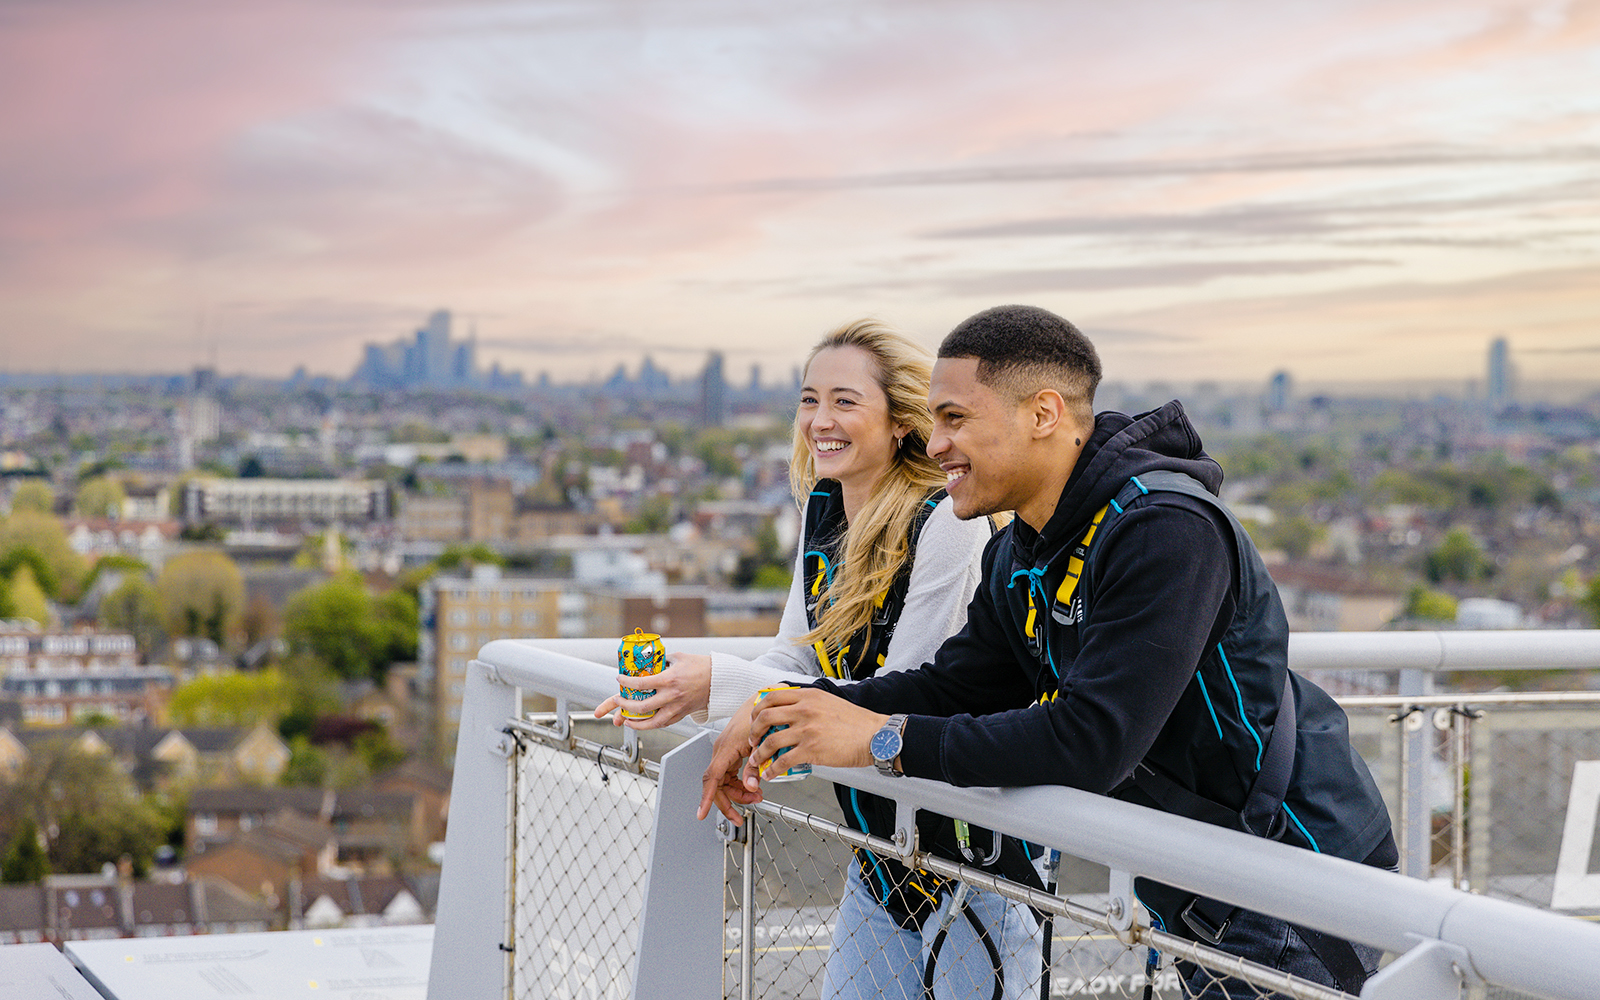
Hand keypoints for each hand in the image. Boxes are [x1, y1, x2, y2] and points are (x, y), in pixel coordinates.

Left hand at [593, 652, 712, 728]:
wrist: (718, 679)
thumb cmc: (700, 666)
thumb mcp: (677, 657)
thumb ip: (660, 661)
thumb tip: (646, 662)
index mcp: (669, 680)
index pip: (640, 684)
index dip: (626, 683)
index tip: (620, 679)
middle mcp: (672, 696)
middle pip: (642, 707)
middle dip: (625, 706)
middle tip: (618, 701)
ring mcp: (677, 707)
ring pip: (652, 722)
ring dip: (636, 723)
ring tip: (627, 721)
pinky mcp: (682, 714)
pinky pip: (664, 723)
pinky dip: (652, 725)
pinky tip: (643, 723)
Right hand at [697, 695, 765, 823]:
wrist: (760, 701)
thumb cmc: (757, 718)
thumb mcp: (759, 746)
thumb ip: (754, 769)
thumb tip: (752, 787)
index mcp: (724, 749)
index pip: (712, 778)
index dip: (707, 798)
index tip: (702, 813)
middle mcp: (721, 752)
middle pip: (718, 785)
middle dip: (730, 801)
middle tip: (741, 814)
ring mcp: (725, 753)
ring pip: (724, 782)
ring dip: (738, 793)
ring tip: (755, 797)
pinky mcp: (731, 754)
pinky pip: (730, 775)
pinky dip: (740, 784)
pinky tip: (752, 787)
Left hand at [741, 687, 887, 789]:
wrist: (875, 736)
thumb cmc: (856, 722)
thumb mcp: (828, 702)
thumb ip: (808, 704)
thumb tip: (791, 712)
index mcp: (808, 696)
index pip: (771, 696)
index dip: (758, 709)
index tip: (755, 719)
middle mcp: (805, 710)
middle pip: (765, 716)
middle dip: (753, 731)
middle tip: (753, 740)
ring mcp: (807, 730)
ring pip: (770, 740)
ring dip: (759, 753)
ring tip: (758, 760)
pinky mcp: (812, 749)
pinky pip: (783, 761)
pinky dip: (773, 769)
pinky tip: (771, 773)